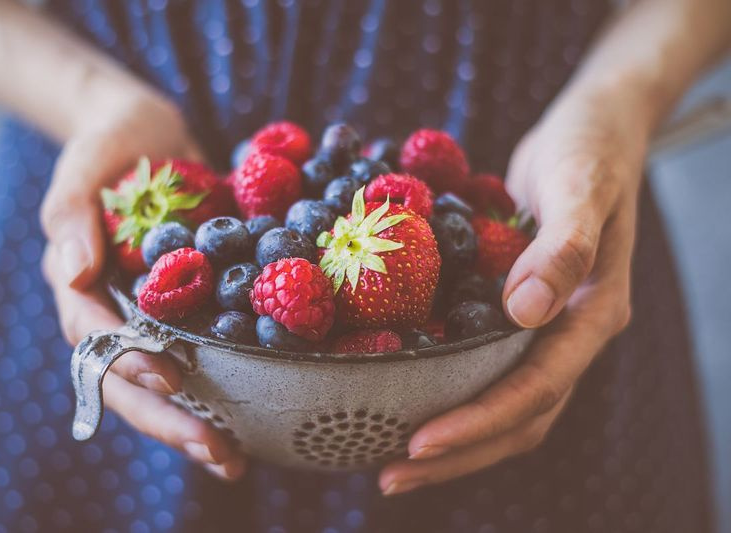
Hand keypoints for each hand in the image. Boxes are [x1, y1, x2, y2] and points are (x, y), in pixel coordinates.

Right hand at [40, 94, 245, 480]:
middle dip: (170, 420)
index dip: (128, 362)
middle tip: (218, 453)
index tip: (171, 379)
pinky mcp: (191, 310)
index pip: (95, 338)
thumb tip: (72, 271)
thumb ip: (72, 213)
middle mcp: (114, 312)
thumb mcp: (89, 160)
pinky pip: (205, 354)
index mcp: (81, 286)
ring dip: (199, 422)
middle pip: (130, 381)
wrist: (153, 135)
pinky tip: (262, 411)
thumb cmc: (114, 140)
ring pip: (166, 382)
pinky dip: (227, 386)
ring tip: (236, 459)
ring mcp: (152, 317)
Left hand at [379, 90, 648, 494]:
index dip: (478, 422)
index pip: (535, 390)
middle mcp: (566, 334)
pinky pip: (483, 366)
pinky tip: (403, 393)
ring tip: (388, 459)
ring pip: (500, 402)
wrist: (590, 129)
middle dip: (457, 452)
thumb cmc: (590, 151)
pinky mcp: (515, 313)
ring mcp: (543, 328)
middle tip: (388, 474)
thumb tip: (527, 312)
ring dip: (451, 436)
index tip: (418, 444)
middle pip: (516, 418)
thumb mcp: (579, 187)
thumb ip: (563, 247)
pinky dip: (447, 390)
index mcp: (590, 315)